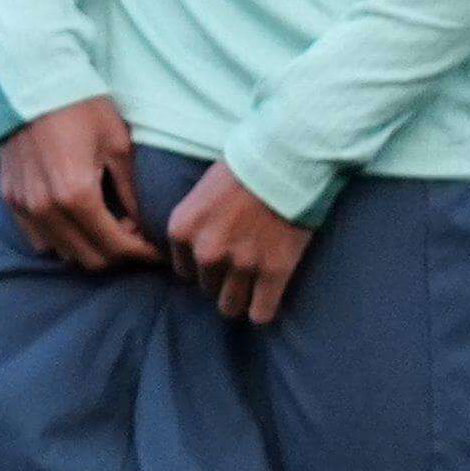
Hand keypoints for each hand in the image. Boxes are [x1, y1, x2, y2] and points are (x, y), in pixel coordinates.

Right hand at [0, 95, 157, 273]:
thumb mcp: (118, 145)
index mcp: (76, 195)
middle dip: (118, 254)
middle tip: (134, 235)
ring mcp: (23, 206)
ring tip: (106, 226)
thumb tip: (142, 224)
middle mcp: (46, 208)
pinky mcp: (10, 198)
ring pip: (62, 253)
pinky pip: (38, 239)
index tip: (156, 250)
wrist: (34, 80)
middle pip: (89, 258)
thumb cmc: (82, 106)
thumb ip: (131, 192)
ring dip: (89, 248)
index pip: (115, 246)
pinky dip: (61, 240)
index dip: (141, 253)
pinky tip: (76, 220)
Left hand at [159, 161, 310, 324]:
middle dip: (222, 278)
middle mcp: (206, 251)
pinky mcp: (273, 272)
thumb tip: (192, 253)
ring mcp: (240, 264)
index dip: (202, 265)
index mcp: (182, 229)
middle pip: (206, 287)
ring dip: (240, 297)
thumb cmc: (245, 167)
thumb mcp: (201, 192)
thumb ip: (194, 225)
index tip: (219, 256)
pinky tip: (267, 298)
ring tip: (253, 283)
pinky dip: (263, 309)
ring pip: (229, 306)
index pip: (183, 270)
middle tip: (241, 262)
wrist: (287, 157)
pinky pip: (260, 313)